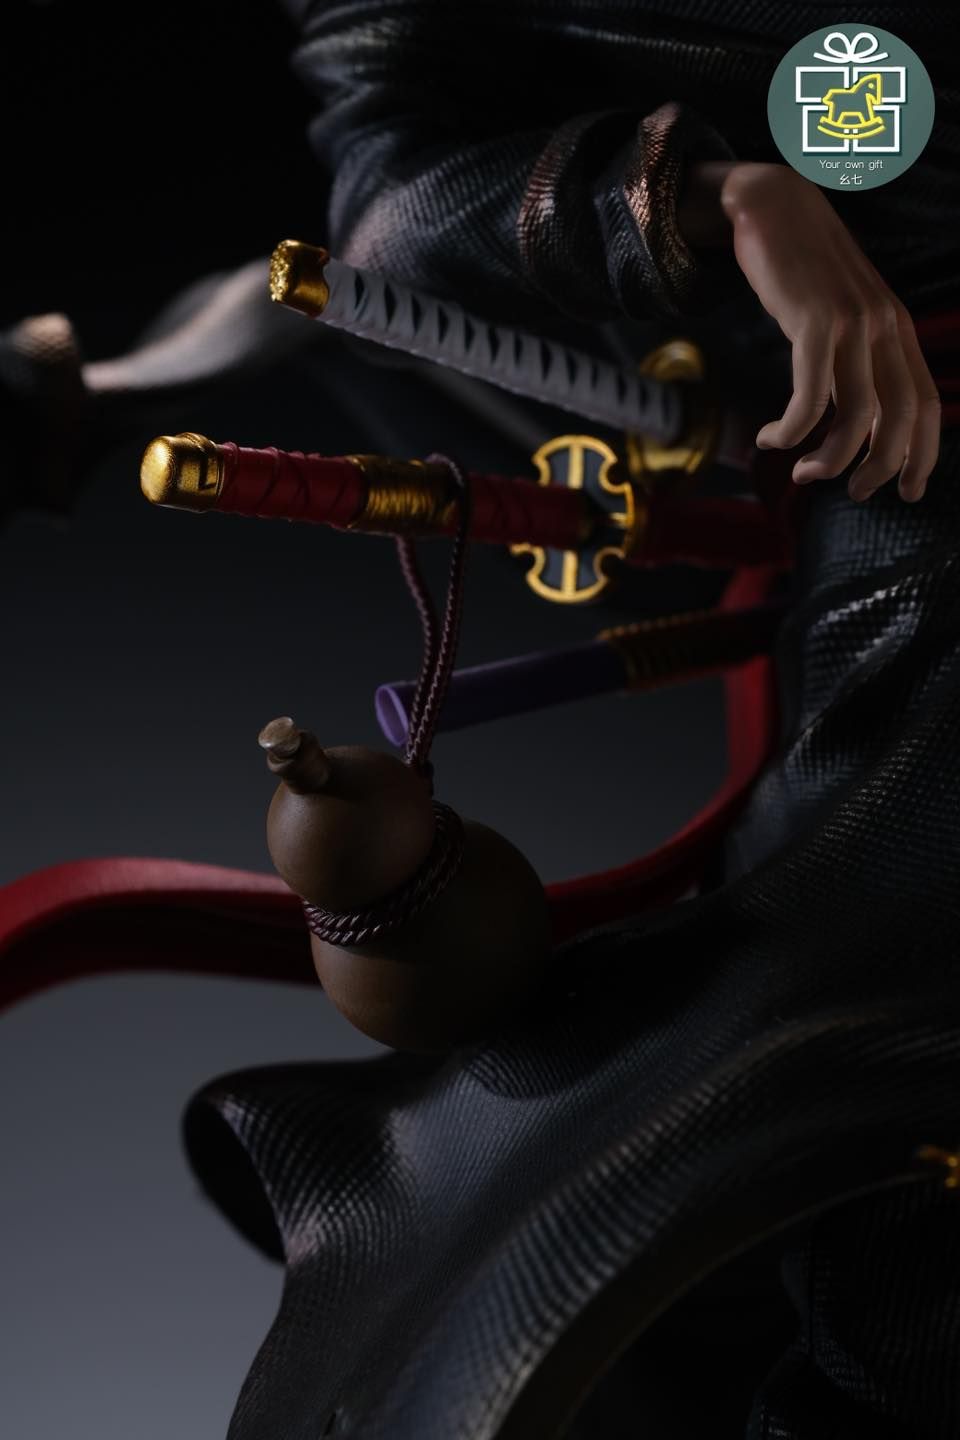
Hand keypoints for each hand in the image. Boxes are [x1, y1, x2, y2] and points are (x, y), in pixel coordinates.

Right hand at [718, 163, 940, 501]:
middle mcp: (883, 327)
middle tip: (851, 492)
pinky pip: (809, 397)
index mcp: (896, 330)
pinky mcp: (813, 321)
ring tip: (803, 472)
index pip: (926, 403)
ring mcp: (851, 323)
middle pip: (899, 417)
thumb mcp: (840, 316)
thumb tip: (849, 423)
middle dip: (879, 468)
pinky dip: (791, 430)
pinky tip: (772, 438)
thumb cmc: (801, 270)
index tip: (909, 491)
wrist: (773, 207)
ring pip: (855, 414)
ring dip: (829, 458)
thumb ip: (852, 360)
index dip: (923, 454)